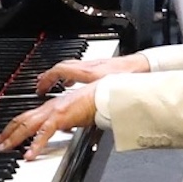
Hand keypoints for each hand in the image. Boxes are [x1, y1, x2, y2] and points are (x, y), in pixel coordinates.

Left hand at [0, 84, 96, 158]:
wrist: (103, 94)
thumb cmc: (94, 102)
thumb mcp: (75, 114)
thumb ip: (67, 122)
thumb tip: (65, 129)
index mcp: (51, 107)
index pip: (26, 117)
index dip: (13, 127)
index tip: (4, 136)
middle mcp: (48, 107)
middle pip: (21, 120)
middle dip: (6, 133)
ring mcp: (53, 112)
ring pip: (26, 126)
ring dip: (13, 139)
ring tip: (3, 149)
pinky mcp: (61, 117)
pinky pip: (44, 133)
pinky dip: (35, 145)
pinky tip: (28, 155)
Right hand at [32, 52, 149, 95]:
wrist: (142, 67)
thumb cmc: (127, 77)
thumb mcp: (107, 91)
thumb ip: (93, 104)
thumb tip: (83, 116)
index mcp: (87, 71)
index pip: (60, 70)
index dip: (47, 79)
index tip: (39, 88)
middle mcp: (88, 66)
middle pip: (61, 67)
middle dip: (48, 77)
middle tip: (40, 86)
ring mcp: (93, 65)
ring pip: (70, 67)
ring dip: (59, 75)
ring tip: (52, 84)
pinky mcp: (100, 67)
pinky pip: (79, 69)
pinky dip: (72, 75)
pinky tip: (73, 82)